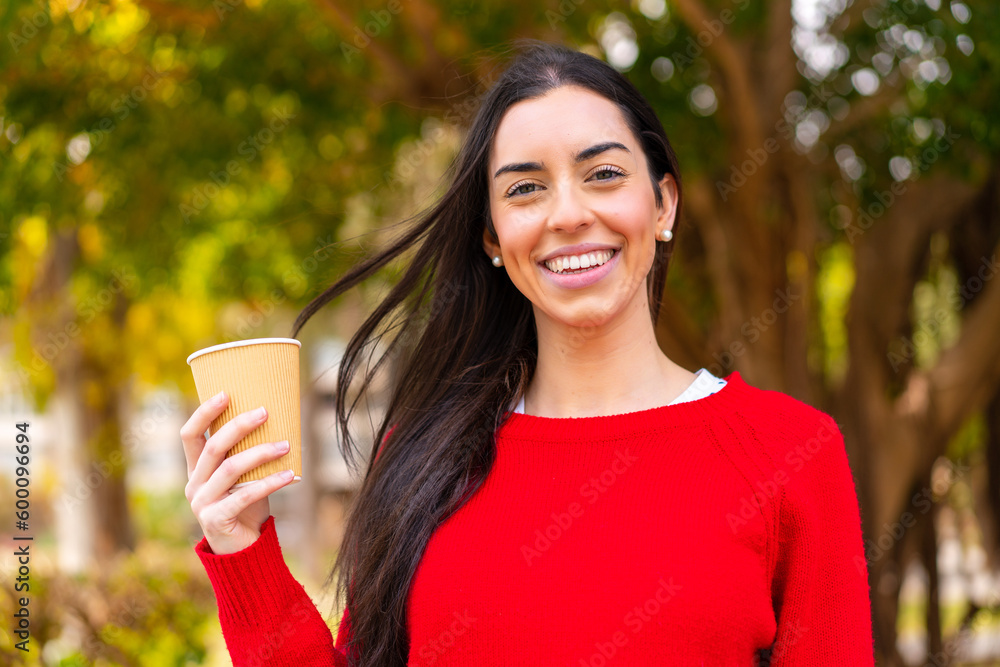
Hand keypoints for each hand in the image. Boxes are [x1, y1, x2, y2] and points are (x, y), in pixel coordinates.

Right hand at [180, 391, 295, 554]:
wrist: (242, 551)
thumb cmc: (246, 506)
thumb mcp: (243, 478)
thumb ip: (246, 454)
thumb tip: (276, 420)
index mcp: (196, 470)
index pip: (189, 435)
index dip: (204, 412)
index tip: (226, 393)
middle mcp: (194, 484)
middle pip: (213, 446)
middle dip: (239, 425)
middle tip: (265, 412)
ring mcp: (202, 503)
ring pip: (231, 468)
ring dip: (261, 453)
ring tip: (286, 445)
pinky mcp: (216, 519)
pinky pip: (245, 495)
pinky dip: (270, 482)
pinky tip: (290, 475)